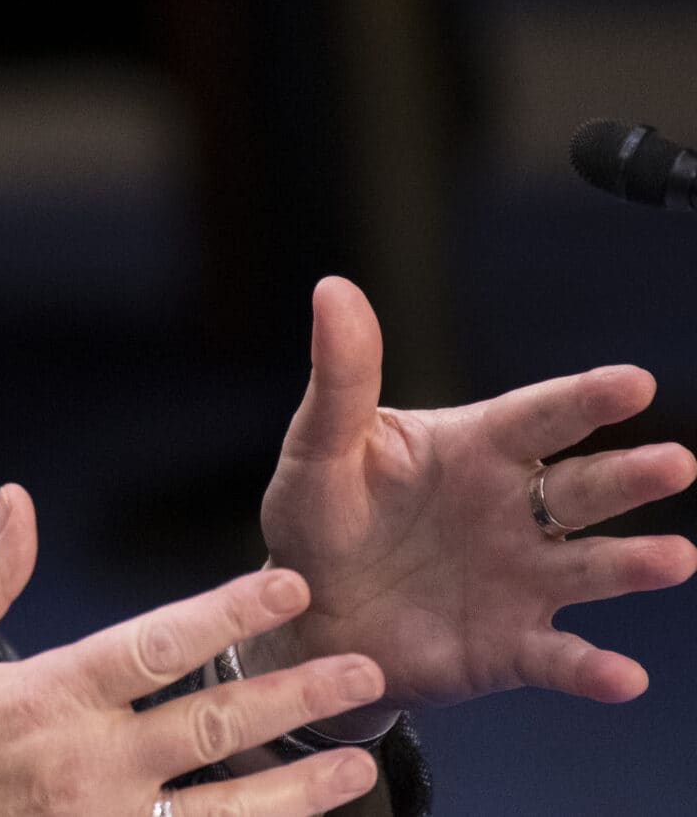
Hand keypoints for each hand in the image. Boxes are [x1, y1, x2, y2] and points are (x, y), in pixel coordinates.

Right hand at [0, 484, 386, 816]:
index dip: (232, 611)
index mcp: (46, 698)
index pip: (160, 644)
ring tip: (358, 767)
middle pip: (217, 728)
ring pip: (226, 815)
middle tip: (364, 669)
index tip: (290, 585)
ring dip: (298, 791)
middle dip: (298, 696)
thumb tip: (19, 501)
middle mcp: (89, 770)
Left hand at [256, 276, 696, 727]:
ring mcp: (520, 579)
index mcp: (474, 450)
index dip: (584, 400)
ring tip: (676, 557)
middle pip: (582, 488)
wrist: (303, 614)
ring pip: (590, 567)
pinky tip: (621, 676)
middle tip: (676, 462)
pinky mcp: (509, 646)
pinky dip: (592, 668)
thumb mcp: (321, 446)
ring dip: (633, 563)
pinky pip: (557, 657)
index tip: (634, 382)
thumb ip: (341, 376)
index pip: (537, 417)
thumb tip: (333, 287)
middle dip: (630, 476)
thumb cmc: (318, 515)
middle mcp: (513, 511)